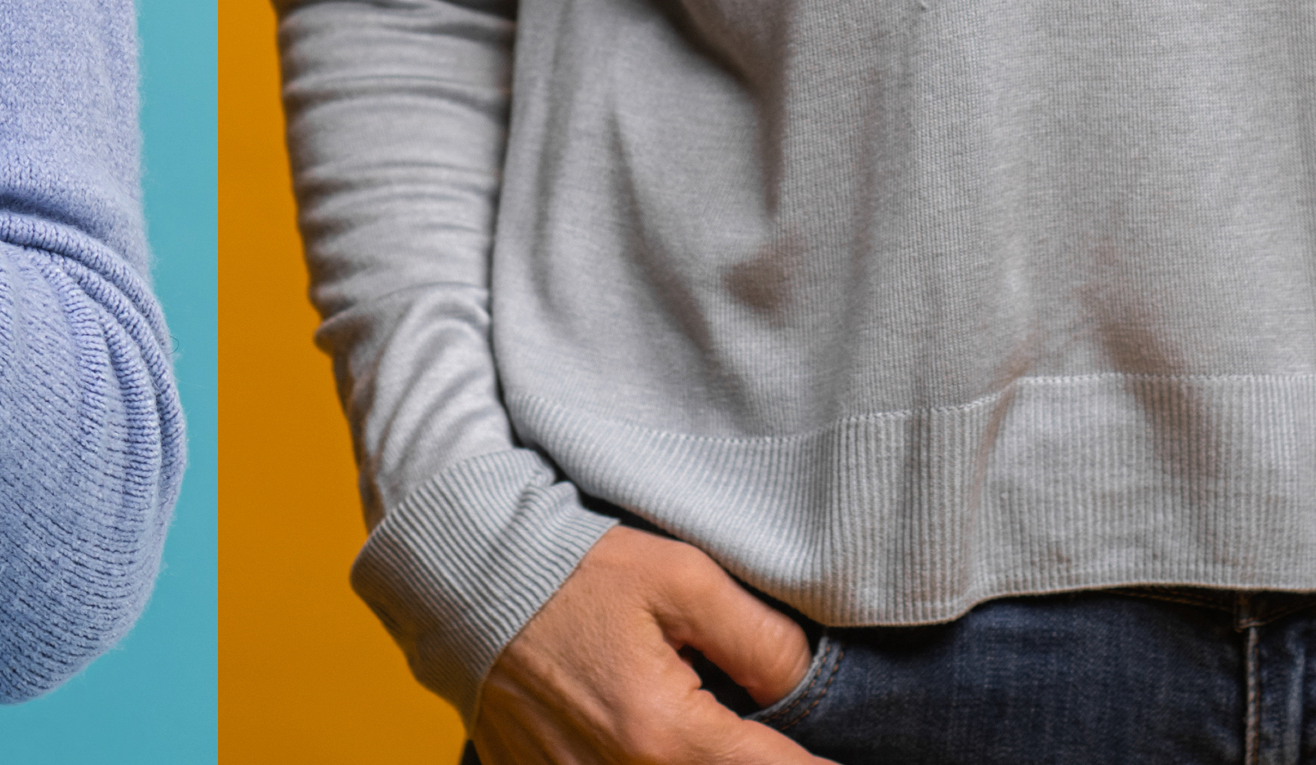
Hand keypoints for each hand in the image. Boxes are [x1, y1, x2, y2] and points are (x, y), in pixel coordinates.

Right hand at [467, 527, 813, 764]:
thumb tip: (806, 687)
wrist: (463, 577)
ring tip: (725, 727)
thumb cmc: (573, 570)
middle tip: (781, 735)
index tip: (852, 758)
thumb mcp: (684, 579)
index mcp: (662, 735)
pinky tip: (659, 730)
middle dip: (757, 760)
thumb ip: (762, 641)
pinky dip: (648, 758)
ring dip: (703, 759)